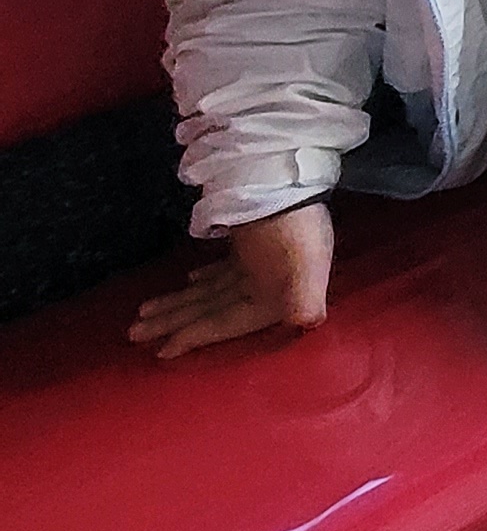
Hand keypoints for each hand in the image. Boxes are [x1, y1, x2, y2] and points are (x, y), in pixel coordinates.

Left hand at [128, 200, 333, 360]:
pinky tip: (188, 281)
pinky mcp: (251, 249)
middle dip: (175, 322)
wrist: (295, 179)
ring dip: (181, 303)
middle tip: (134, 333)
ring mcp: (257, 269)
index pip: (228, 323)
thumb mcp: (307, 261)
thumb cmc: (297, 225)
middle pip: (212, 311)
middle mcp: (266, 290)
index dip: (196, 337)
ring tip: (145, 312)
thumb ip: (306, 294)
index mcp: (275, 300)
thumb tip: (308, 319)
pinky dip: (203, 280)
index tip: (161, 351)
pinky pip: (221, 273)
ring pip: (211, 293)